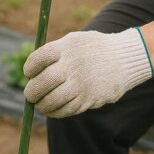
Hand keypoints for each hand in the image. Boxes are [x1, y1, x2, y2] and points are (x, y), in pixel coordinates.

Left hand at [23, 28, 153, 117]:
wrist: (125, 58)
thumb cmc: (94, 49)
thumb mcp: (75, 41)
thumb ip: (54, 53)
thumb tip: (32, 73)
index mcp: (67, 47)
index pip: (38, 60)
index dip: (29, 68)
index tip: (29, 73)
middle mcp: (72, 65)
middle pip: (42, 83)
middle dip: (31, 91)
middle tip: (30, 94)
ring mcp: (81, 84)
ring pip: (51, 100)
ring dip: (42, 105)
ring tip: (40, 104)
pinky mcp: (88, 99)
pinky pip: (65, 110)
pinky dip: (55, 112)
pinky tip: (53, 109)